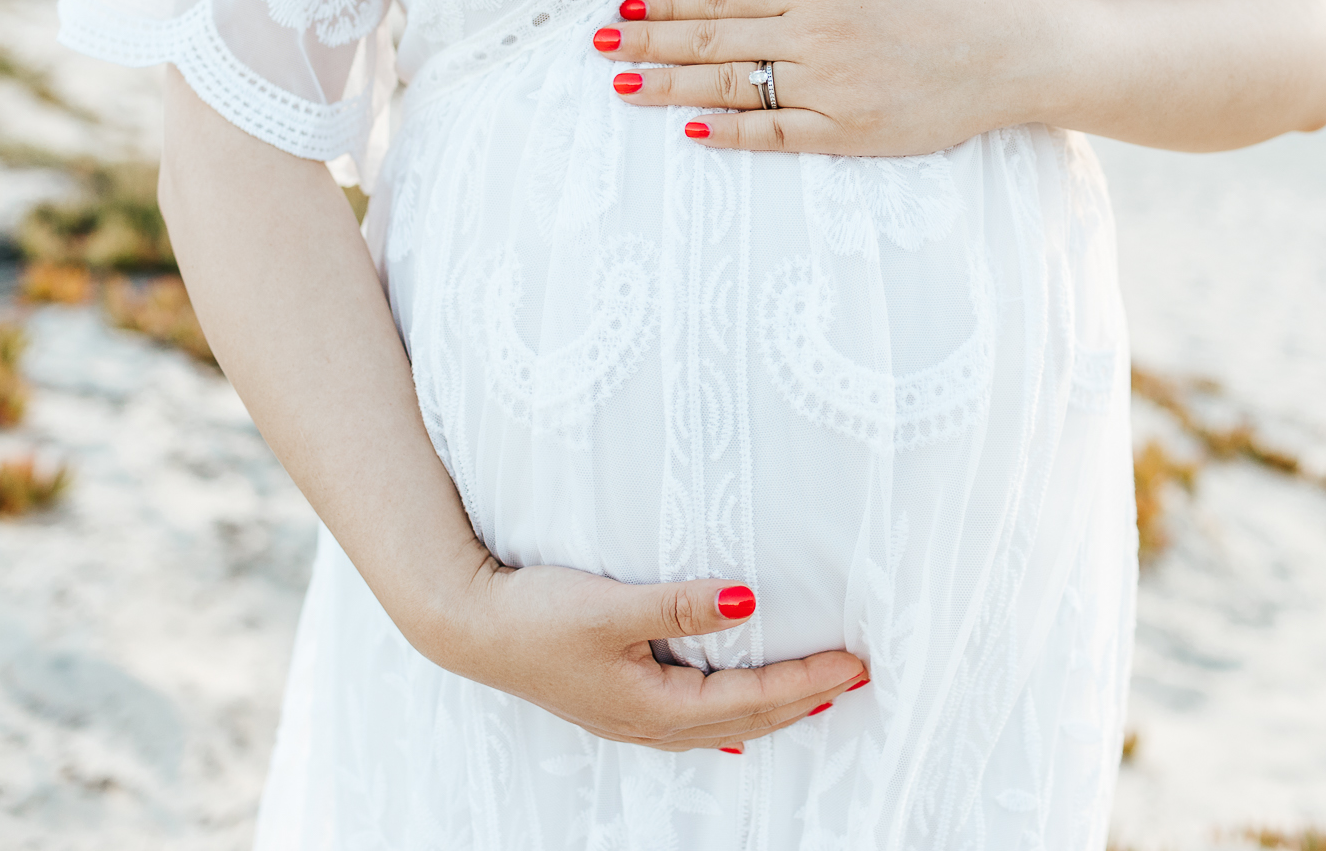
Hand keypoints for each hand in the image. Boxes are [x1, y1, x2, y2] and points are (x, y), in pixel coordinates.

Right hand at [429, 562, 867, 752]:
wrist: (467, 628)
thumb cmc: (533, 616)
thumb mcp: (611, 606)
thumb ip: (680, 606)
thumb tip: (748, 601)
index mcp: (654, 707)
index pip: (752, 697)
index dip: (808, 680)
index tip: (855, 661)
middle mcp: (649, 723)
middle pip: (747, 719)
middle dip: (806, 698)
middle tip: (858, 675)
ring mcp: (632, 718)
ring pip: (724, 722)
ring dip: (775, 708)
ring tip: (820, 693)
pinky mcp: (618, 701)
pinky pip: (696, 719)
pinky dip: (734, 714)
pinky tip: (738, 720)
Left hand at [592, 0, 1047, 155]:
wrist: (1002, 54)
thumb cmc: (936, 1)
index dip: (667, 3)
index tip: (623, 8)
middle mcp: (816, 31)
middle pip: (713, 38)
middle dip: (649, 42)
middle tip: (599, 46)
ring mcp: (830, 84)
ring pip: (732, 85)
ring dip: (672, 85)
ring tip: (625, 86)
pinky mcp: (847, 129)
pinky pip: (775, 132)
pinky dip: (730, 130)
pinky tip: (691, 129)